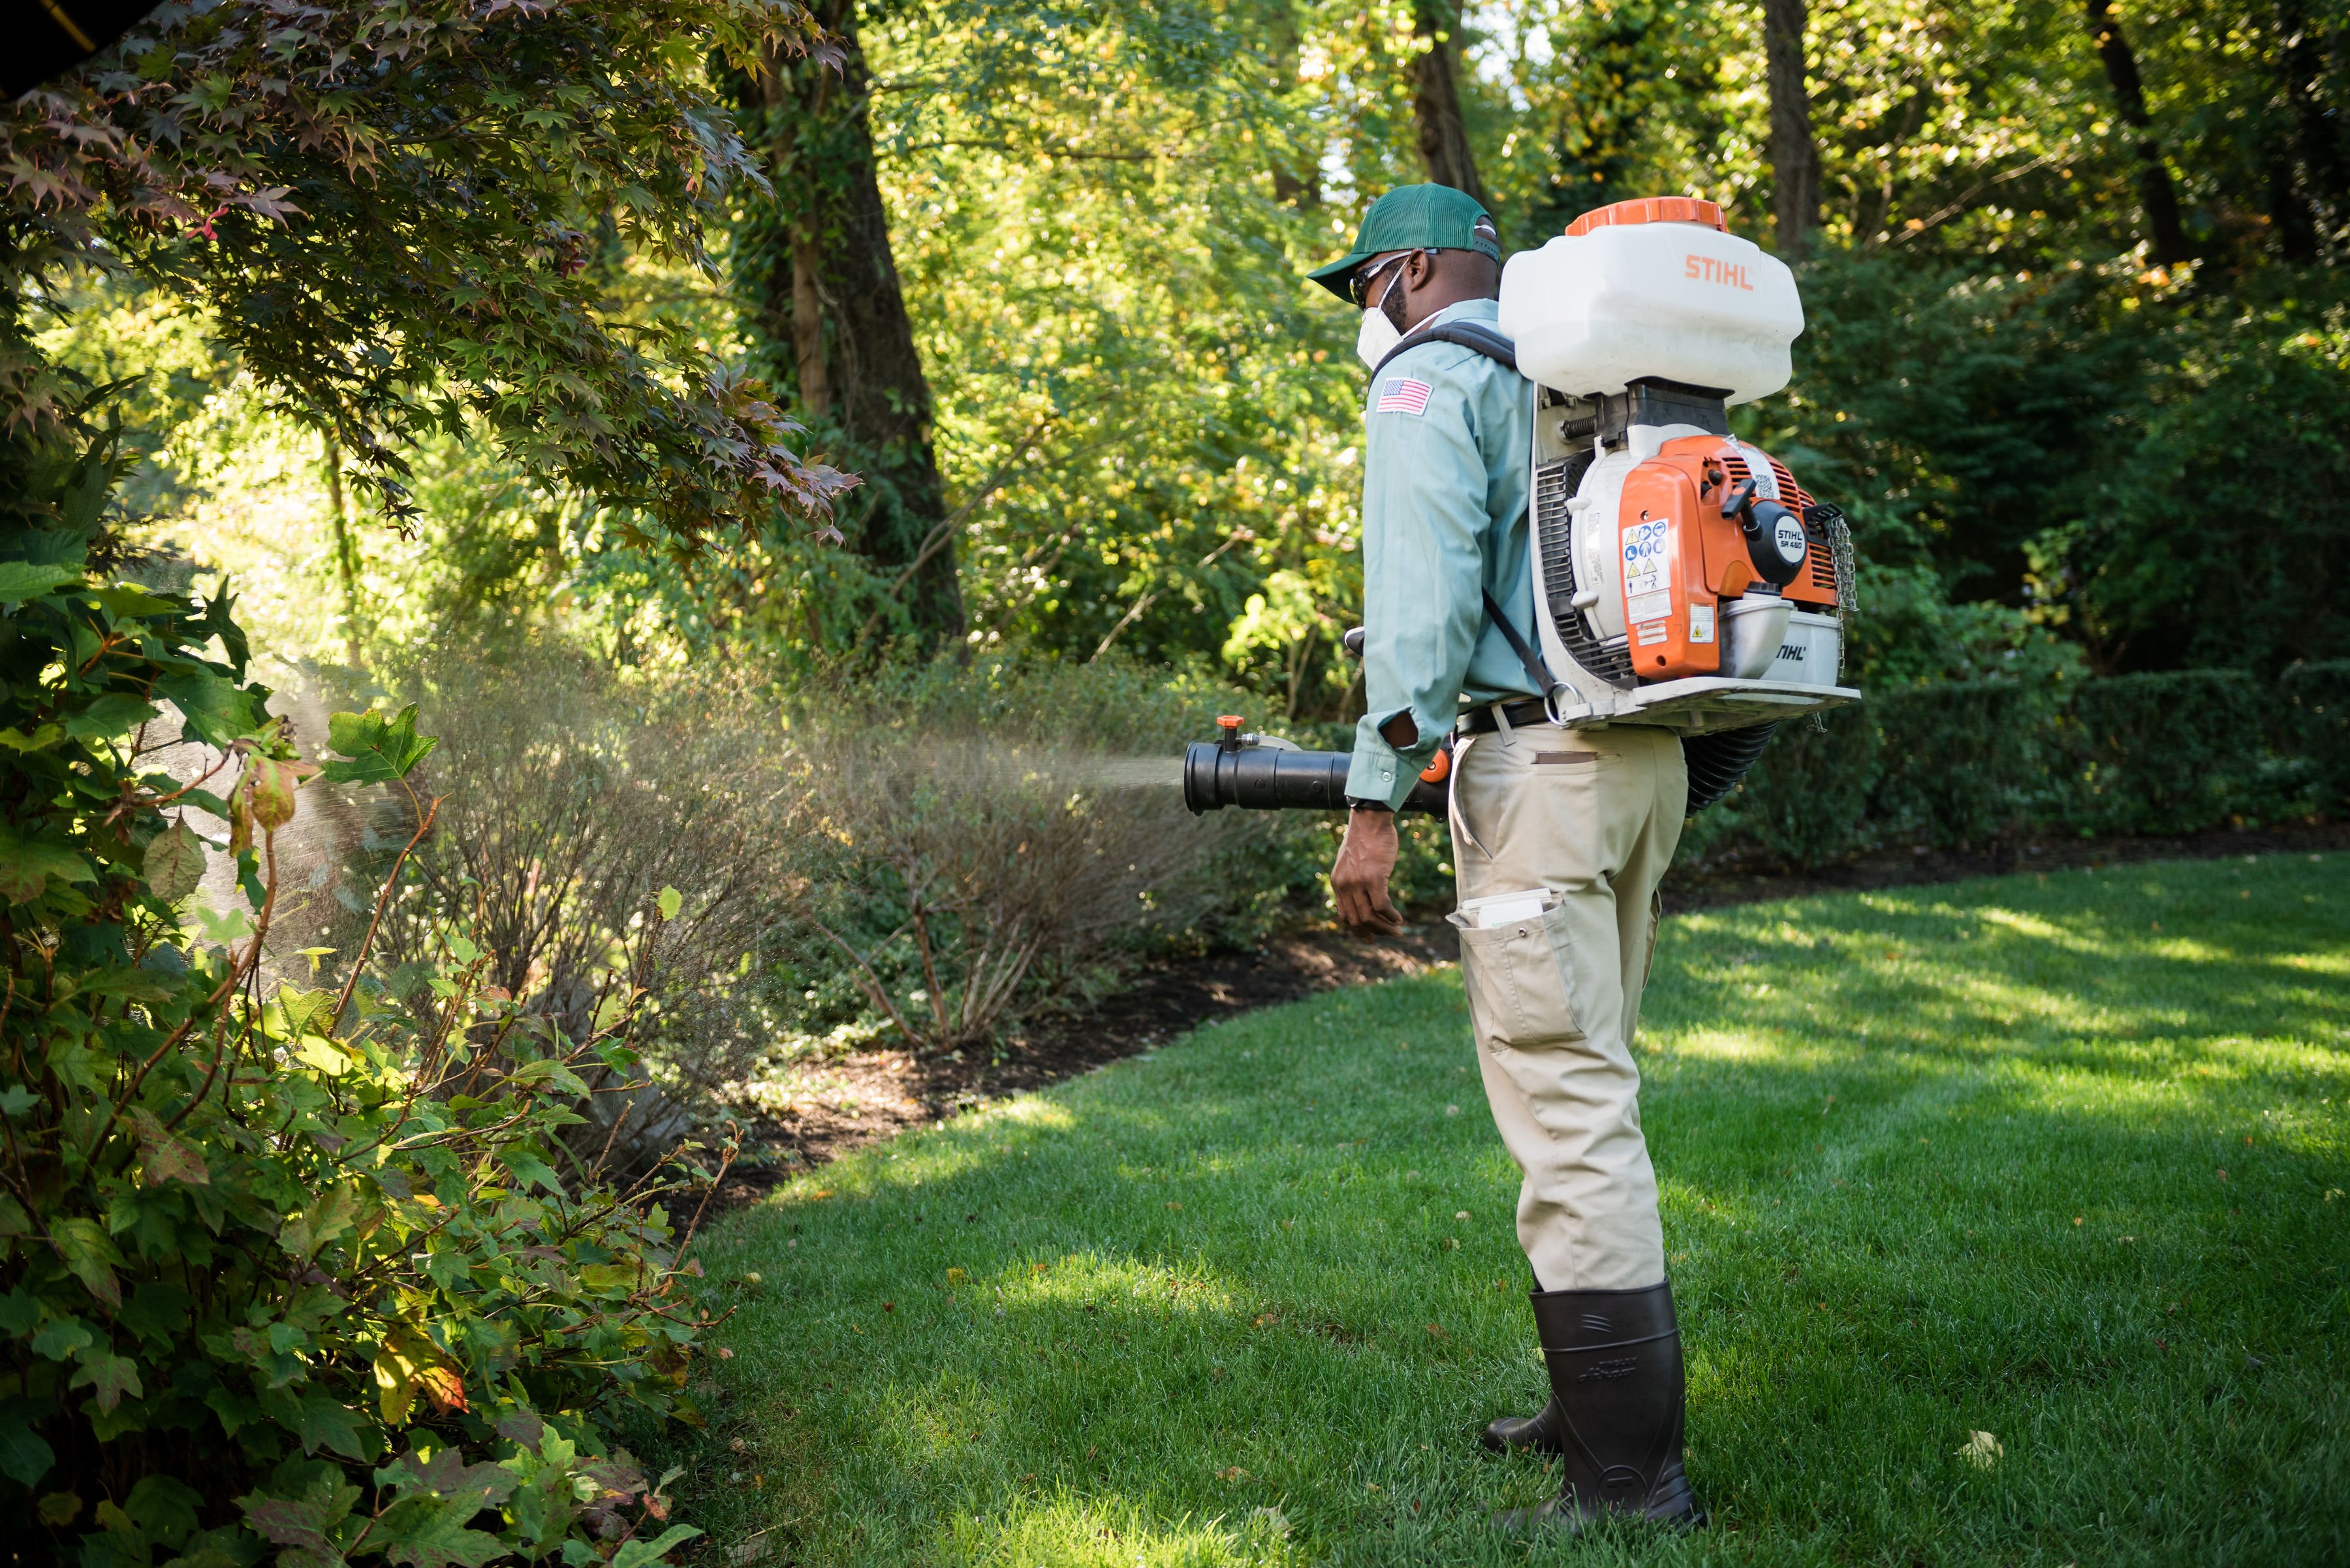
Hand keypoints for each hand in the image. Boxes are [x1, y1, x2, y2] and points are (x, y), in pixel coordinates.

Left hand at [1332, 807, 1403, 937]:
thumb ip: (1352, 879)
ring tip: (1397, 931)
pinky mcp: (1373, 877)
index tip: (1369, 936)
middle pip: (1357, 920)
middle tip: (1388, 935)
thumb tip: (1361, 894)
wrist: (1370, 821)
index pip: (1345, 915)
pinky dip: (1391, 916)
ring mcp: (1358, 882)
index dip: (1358, 929)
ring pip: (1369, 916)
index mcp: (1338, 883)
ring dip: (1385, 928)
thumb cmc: (1364, 838)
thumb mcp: (1350, 861)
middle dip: (1373, 932)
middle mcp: (1344, 885)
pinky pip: (1381, 906)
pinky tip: (1399, 919)